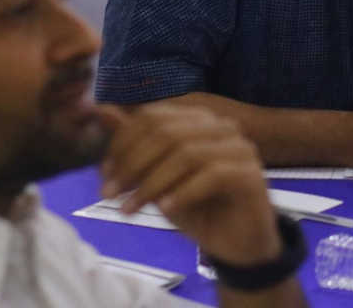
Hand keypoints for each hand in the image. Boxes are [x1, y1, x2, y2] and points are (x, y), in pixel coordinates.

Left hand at [98, 104, 282, 266]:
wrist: (237, 243)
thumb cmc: (197, 208)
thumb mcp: (157, 178)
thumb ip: (134, 145)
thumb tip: (102, 110)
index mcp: (199, 120)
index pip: (154, 117)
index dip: (123, 143)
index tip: (105, 175)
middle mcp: (222, 127)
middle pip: (168, 132)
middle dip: (132, 164)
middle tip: (109, 195)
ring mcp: (240, 148)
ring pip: (187, 153)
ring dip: (151, 184)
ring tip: (129, 210)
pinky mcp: (251, 174)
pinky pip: (212, 175)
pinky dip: (183, 192)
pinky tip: (165, 210)